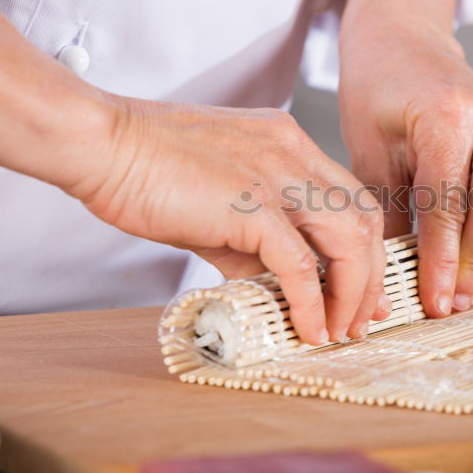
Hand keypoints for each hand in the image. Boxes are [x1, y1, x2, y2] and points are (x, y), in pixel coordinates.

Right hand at [0, 0, 386, 343]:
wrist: (100, 142)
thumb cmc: (146, 168)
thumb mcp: (216, 202)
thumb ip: (250, 240)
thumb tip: (271, 285)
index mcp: (289, 143)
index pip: (351, 197)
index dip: (366, 247)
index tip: (362, 286)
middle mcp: (294, 154)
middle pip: (365, 219)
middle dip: (372, 275)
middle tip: (361, 319)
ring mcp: (277, 176)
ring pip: (349, 239)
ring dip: (352, 292)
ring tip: (340, 331)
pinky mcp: (252, 206)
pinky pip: (300, 264)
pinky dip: (310, 303)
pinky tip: (308, 329)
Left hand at [338, 25, 472, 317]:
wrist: (405, 43)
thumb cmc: (379, 93)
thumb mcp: (369, 151)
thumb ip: (388, 212)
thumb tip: (393, 278)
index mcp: (449, 113)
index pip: (449, 204)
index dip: (442, 261)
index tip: (435, 302)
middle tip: (454, 302)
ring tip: (471, 289)